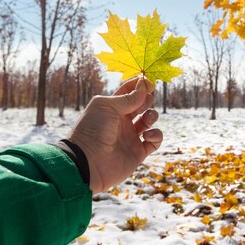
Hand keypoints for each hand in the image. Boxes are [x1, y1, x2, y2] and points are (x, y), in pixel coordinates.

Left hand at [67, 77, 162, 192]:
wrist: (88, 162)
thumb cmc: (93, 129)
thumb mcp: (107, 106)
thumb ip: (128, 97)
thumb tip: (144, 86)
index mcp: (112, 108)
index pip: (129, 92)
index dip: (139, 85)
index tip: (148, 83)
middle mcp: (122, 121)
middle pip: (142, 104)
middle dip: (147, 99)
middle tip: (145, 102)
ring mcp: (131, 136)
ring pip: (149, 120)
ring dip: (152, 116)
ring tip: (146, 120)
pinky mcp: (138, 152)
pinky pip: (154, 141)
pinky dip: (156, 135)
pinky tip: (147, 135)